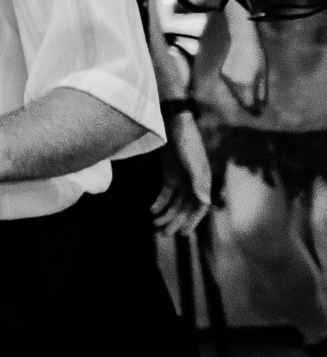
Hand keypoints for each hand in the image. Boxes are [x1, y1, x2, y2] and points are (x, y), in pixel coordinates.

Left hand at [151, 114, 211, 237]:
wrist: (172, 123)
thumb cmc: (186, 142)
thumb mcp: (192, 163)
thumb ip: (198, 183)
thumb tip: (205, 203)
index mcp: (203, 181)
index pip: (199, 207)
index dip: (191, 221)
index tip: (181, 233)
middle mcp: (194, 182)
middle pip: (185, 208)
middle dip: (175, 221)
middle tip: (163, 234)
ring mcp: (181, 178)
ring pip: (175, 203)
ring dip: (166, 214)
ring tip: (154, 224)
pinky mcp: (169, 173)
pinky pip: (165, 193)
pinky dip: (159, 202)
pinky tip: (151, 210)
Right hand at [218, 21, 266, 112]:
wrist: (242, 42)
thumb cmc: (256, 56)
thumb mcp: (263, 74)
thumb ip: (262, 91)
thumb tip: (262, 104)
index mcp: (245, 84)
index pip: (248, 104)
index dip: (253, 110)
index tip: (258, 114)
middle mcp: (234, 83)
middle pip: (240, 100)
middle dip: (247, 104)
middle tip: (254, 109)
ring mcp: (226, 79)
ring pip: (233, 93)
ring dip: (241, 97)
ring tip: (248, 98)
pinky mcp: (222, 74)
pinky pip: (229, 86)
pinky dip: (235, 89)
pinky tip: (241, 86)